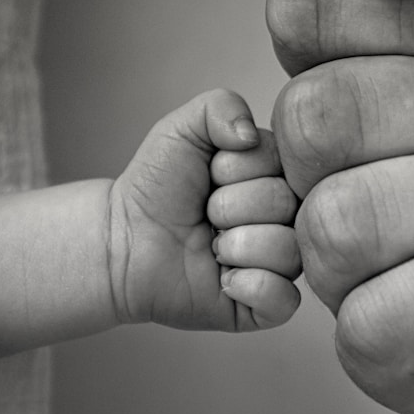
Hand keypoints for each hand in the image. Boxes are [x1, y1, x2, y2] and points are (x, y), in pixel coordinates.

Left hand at [110, 89, 301, 331]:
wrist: (122, 240)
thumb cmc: (157, 186)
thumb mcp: (183, 128)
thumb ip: (221, 106)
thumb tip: (250, 136)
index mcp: (283, 178)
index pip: (289, 165)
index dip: (239, 170)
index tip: (212, 176)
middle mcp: (291, 220)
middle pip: (287, 206)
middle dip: (230, 208)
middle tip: (205, 215)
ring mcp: (282, 264)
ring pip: (288, 252)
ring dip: (235, 247)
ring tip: (210, 247)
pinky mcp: (266, 306)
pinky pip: (284, 300)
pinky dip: (251, 287)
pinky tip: (224, 280)